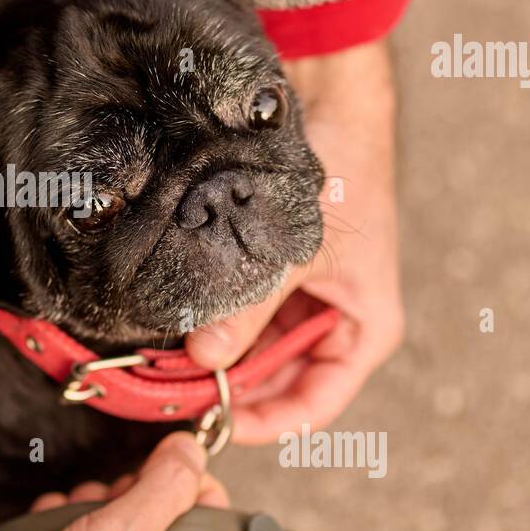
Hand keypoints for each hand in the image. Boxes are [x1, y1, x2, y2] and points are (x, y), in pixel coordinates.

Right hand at [0, 432, 228, 530]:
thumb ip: (164, 485)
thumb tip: (191, 448)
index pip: (205, 498)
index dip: (167, 478)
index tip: (138, 481)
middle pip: (155, 502)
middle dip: (114, 496)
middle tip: (99, 513)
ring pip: (116, 515)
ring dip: (82, 509)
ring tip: (66, 527)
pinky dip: (64, 526)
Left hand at [184, 40, 404, 443]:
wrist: (328, 103)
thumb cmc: (339, 174)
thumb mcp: (293, 251)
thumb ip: (248, 308)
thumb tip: (204, 359)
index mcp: (363, 330)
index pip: (314, 405)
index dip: (265, 424)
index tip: (213, 427)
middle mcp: (332, 322)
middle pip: (276, 382)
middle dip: (229, 389)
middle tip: (174, 396)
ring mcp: (300, 299)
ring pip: (252, 349)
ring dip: (215, 356)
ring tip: (166, 362)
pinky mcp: (272, 273)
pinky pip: (239, 313)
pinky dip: (211, 321)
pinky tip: (176, 325)